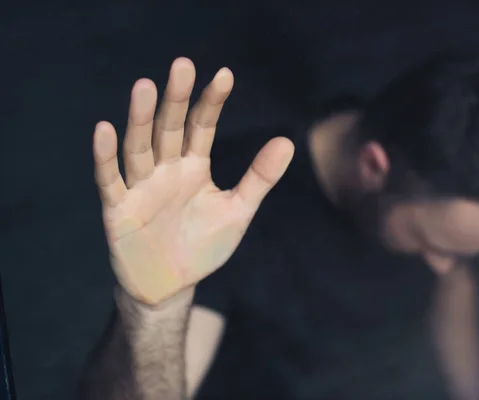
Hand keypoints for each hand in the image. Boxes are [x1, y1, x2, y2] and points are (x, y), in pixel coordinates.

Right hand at [93, 58, 293, 304]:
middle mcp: (165, 170)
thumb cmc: (202, 247)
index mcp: (193, 168)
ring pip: (139, 147)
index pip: (201, 127)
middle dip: (175, 99)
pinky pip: (110, 180)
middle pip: (169, 129)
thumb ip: (259, 178)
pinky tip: (105, 130)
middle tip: (182, 65)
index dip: (211, 102)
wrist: (170, 285)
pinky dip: (106, 157)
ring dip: (141, 119)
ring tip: (145, 87)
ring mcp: (141, 188)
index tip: (225, 75)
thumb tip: (288, 140)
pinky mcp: (118, 209)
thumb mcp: (237, 211)